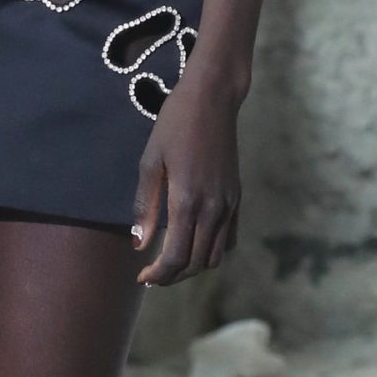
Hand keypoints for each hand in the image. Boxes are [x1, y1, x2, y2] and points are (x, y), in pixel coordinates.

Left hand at [129, 72, 241, 284]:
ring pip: (214, 256)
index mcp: (188, 201)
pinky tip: (192, 243)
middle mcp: (213, 208)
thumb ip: (146, 206)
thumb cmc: (175, 125)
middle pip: (195, 263)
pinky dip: (211, 251)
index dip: (158, 274)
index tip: (142, 276)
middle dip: (172, 276)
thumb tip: (140, 244)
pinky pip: (228, 239)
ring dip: (192, 266)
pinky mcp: (237, 198)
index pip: (176, 257)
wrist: (213, 99)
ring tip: (170, 261)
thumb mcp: (150, 162)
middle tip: (152, 274)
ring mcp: (229, 204)